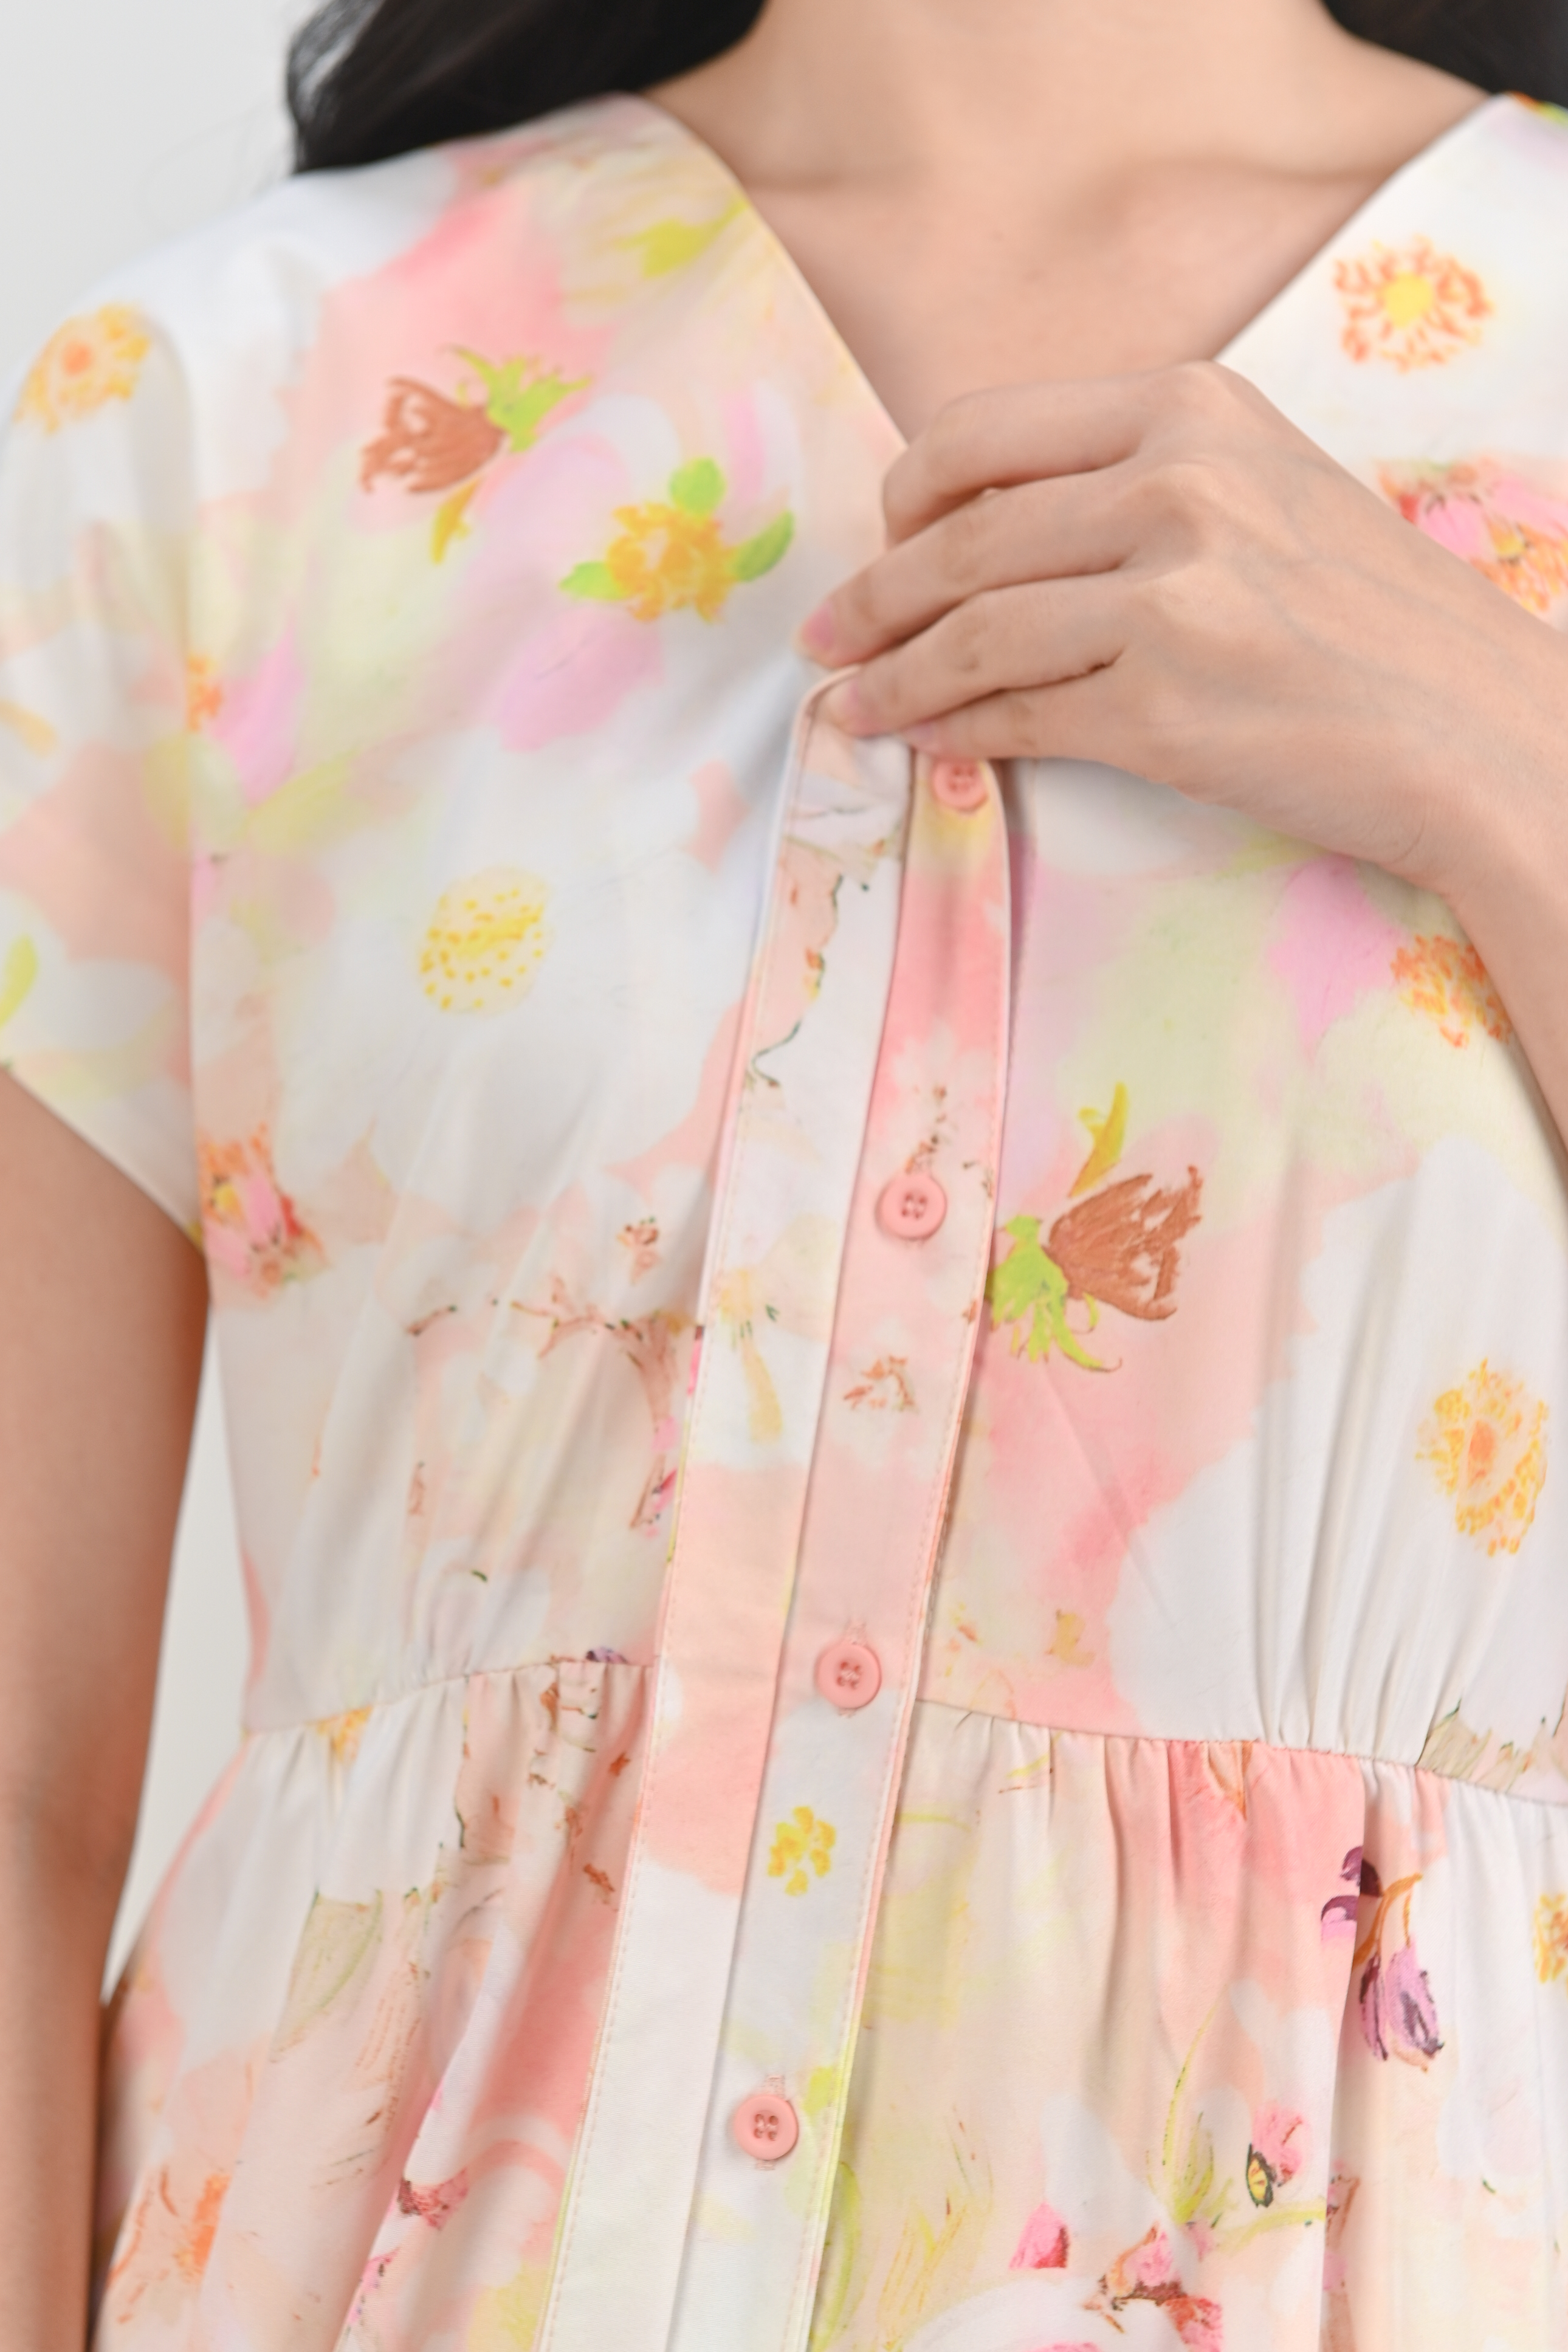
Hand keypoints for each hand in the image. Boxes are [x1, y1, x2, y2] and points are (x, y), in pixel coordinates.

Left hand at [799, 362, 1567, 902]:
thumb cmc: (1371, 618)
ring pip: (973, 632)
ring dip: (892, 674)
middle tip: (826, 635)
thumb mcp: (1265, 489)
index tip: (879, 541)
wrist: (1478, 727)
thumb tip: (985, 527)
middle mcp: (1178, 485)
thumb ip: (1138, 482)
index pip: (984, 434)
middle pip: (961, 538)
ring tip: (848, 701)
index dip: (905, 496)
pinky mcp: (1164, 709)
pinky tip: (919, 740)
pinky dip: (952, 732)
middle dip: (871, 595)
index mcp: (1192, 408)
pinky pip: (1018, 717)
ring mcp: (1171, 599)